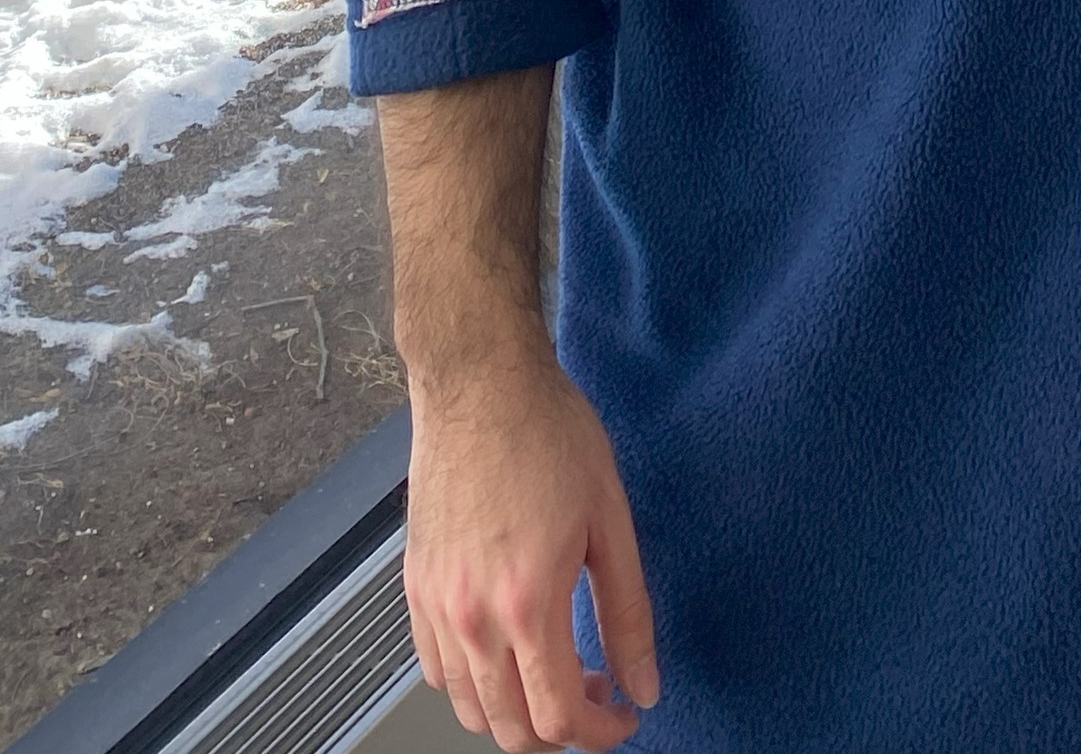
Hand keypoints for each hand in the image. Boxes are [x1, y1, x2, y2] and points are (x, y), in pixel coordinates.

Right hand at [404, 342, 659, 751]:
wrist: (481, 383)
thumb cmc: (546, 433)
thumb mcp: (610, 518)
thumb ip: (628, 613)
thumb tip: (643, 681)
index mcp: (527, 601)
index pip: (558, 716)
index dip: (600, 732)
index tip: (622, 713)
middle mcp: (472, 616)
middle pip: (511, 728)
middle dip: (560, 731)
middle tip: (594, 692)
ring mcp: (435, 605)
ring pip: (470, 709)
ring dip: (515, 713)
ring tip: (553, 670)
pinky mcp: (414, 587)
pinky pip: (436, 671)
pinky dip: (473, 684)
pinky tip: (506, 649)